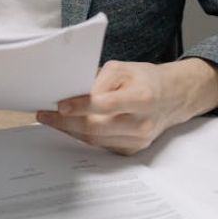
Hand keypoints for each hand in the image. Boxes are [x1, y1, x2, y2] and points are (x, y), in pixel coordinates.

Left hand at [36, 58, 217, 154]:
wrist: (172, 98)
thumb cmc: (144, 79)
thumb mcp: (122, 68)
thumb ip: (98, 80)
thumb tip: (71, 94)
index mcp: (142, 97)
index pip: (107, 105)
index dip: (81, 106)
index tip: (60, 105)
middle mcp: (142, 123)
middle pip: (96, 128)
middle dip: (66, 123)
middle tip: (45, 114)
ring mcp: (138, 140)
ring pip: (95, 140)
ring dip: (70, 131)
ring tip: (51, 119)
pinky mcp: (132, 150)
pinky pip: (101, 145)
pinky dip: (83, 136)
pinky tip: (70, 126)